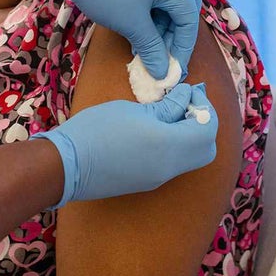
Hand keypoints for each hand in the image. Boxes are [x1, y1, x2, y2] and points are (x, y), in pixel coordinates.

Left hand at [17, 0, 200, 78]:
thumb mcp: (131, 24)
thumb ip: (151, 49)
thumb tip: (162, 74)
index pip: (189, 17)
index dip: (183, 46)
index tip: (175, 68)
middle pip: (181, 10)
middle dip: (173, 37)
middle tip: (164, 60)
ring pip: (165, 6)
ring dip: (159, 30)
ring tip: (146, 51)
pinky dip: (148, 18)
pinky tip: (137, 36)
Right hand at [39, 83, 217, 204]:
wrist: (67, 165)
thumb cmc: (96, 129)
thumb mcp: (135, 109)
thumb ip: (167, 106)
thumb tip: (187, 97)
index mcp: (169, 144)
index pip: (208, 127)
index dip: (203, 106)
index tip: (187, 91)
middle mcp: (171, 166)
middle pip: (207, 148)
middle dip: (202, 124)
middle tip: (182, 105)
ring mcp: (160, 178)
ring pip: (193, 158)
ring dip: (189, 136)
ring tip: (168, 116)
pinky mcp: (148, 183)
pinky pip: (175, 165)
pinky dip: (176, 147)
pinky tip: (155, 132)